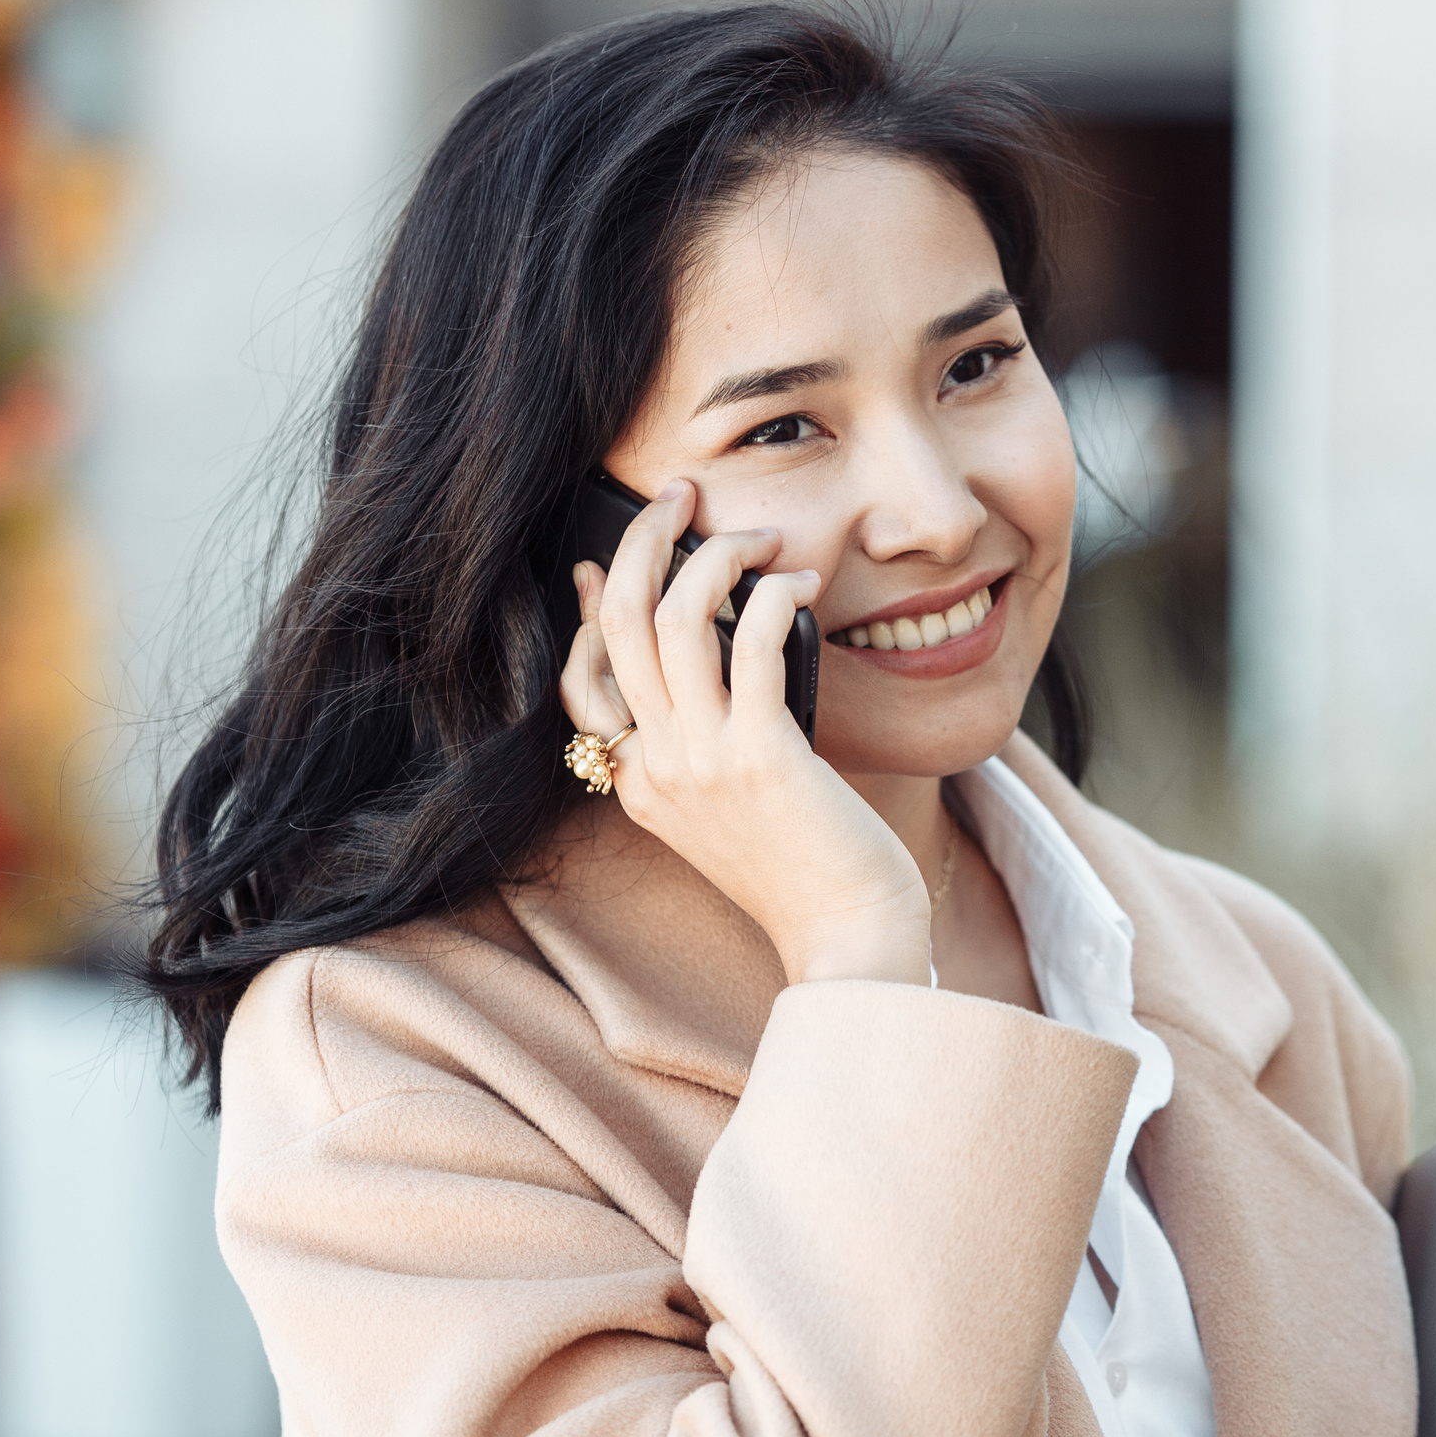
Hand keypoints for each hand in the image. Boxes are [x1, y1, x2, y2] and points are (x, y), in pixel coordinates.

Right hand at [559, 479, 930, 985]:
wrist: (849, 940)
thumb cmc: (811, 874)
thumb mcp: (735, 811)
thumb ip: (711, 747)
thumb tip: (719, 661)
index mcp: (638, 784)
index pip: (586, 672)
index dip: (593, 602)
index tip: (601, 556)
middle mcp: (654, 769)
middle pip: (618, 624)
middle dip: (644, 543)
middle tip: (678, 496)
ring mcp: (701, 763)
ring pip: (673, 619)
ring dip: (716, 556)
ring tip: (761, 535)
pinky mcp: (760, 757)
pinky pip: (748, 644)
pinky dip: (772, 596)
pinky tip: (802, 587)